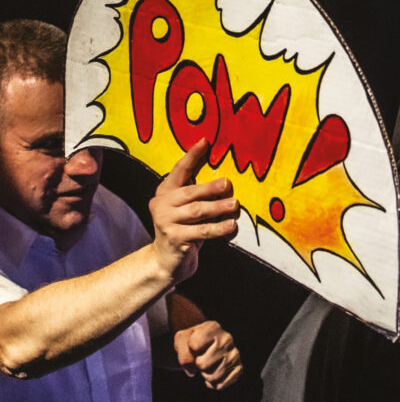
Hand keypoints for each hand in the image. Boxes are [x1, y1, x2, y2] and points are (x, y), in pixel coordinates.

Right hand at [148, 139, 238, 282]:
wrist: (166, 260)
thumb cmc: (184, 228)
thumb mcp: (187, 208)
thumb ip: (199, 194)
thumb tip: (227, 180)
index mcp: (165, 191)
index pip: (179, 170)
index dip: (192, 155)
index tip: (206, 141)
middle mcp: (162, 204)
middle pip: (190, 192)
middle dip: (210, 187)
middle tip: (228, 183)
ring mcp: (165, 222)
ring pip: (197, 211)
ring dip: (218, 207)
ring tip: (234, 204)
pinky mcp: (174, 238)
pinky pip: (201, 231)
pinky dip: (218, 228)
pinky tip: (231, 226)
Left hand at [173, 320, 242, 389]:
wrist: (205, 346)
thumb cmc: (192, 341)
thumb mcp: (181, 339)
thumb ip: (182, 352)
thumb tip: (192, 371)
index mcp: (213, 328)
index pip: (194, 344)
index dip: (189, 348)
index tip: (193, 345)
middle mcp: (227, 339)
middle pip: (202, 364)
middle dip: (197, 364)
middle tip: (200, 357)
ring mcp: (235, 354)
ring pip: (213, 376)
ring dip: (205, 374)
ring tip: (208, 365)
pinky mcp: (239, 368)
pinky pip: (221, 384)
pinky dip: (213, 383)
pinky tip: (214, 373)